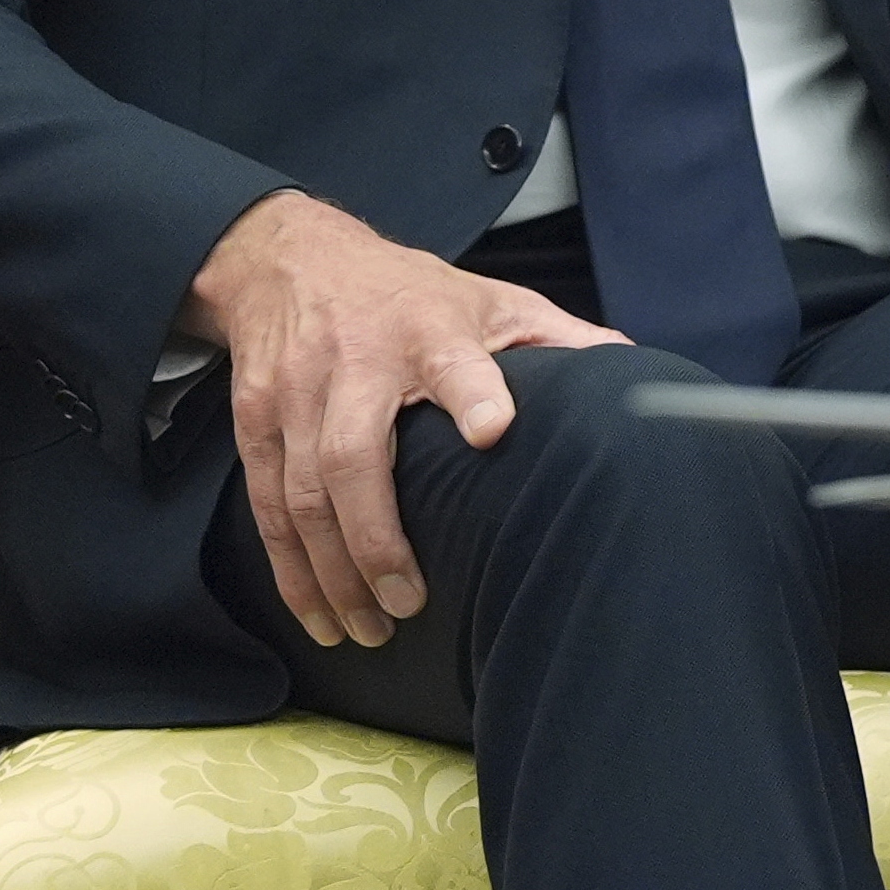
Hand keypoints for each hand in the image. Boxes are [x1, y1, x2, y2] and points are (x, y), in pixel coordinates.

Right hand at [180, 189, 622, 648]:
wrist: (293, 260)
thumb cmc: (412, 292)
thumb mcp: (491, 298)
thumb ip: (557, 337)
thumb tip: (633, 368)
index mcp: (429, 330)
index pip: (453, 362)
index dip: (473, 394)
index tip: (494, 430)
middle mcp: (354, 363)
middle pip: (350, 456)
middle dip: (376, 538)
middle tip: (410, 604)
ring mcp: (295, 395)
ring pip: (301, 494)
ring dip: (330, 572)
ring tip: (369, 629)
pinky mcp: (255, 421)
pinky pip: (266, 503)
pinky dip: (288, 566)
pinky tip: (319, 612)